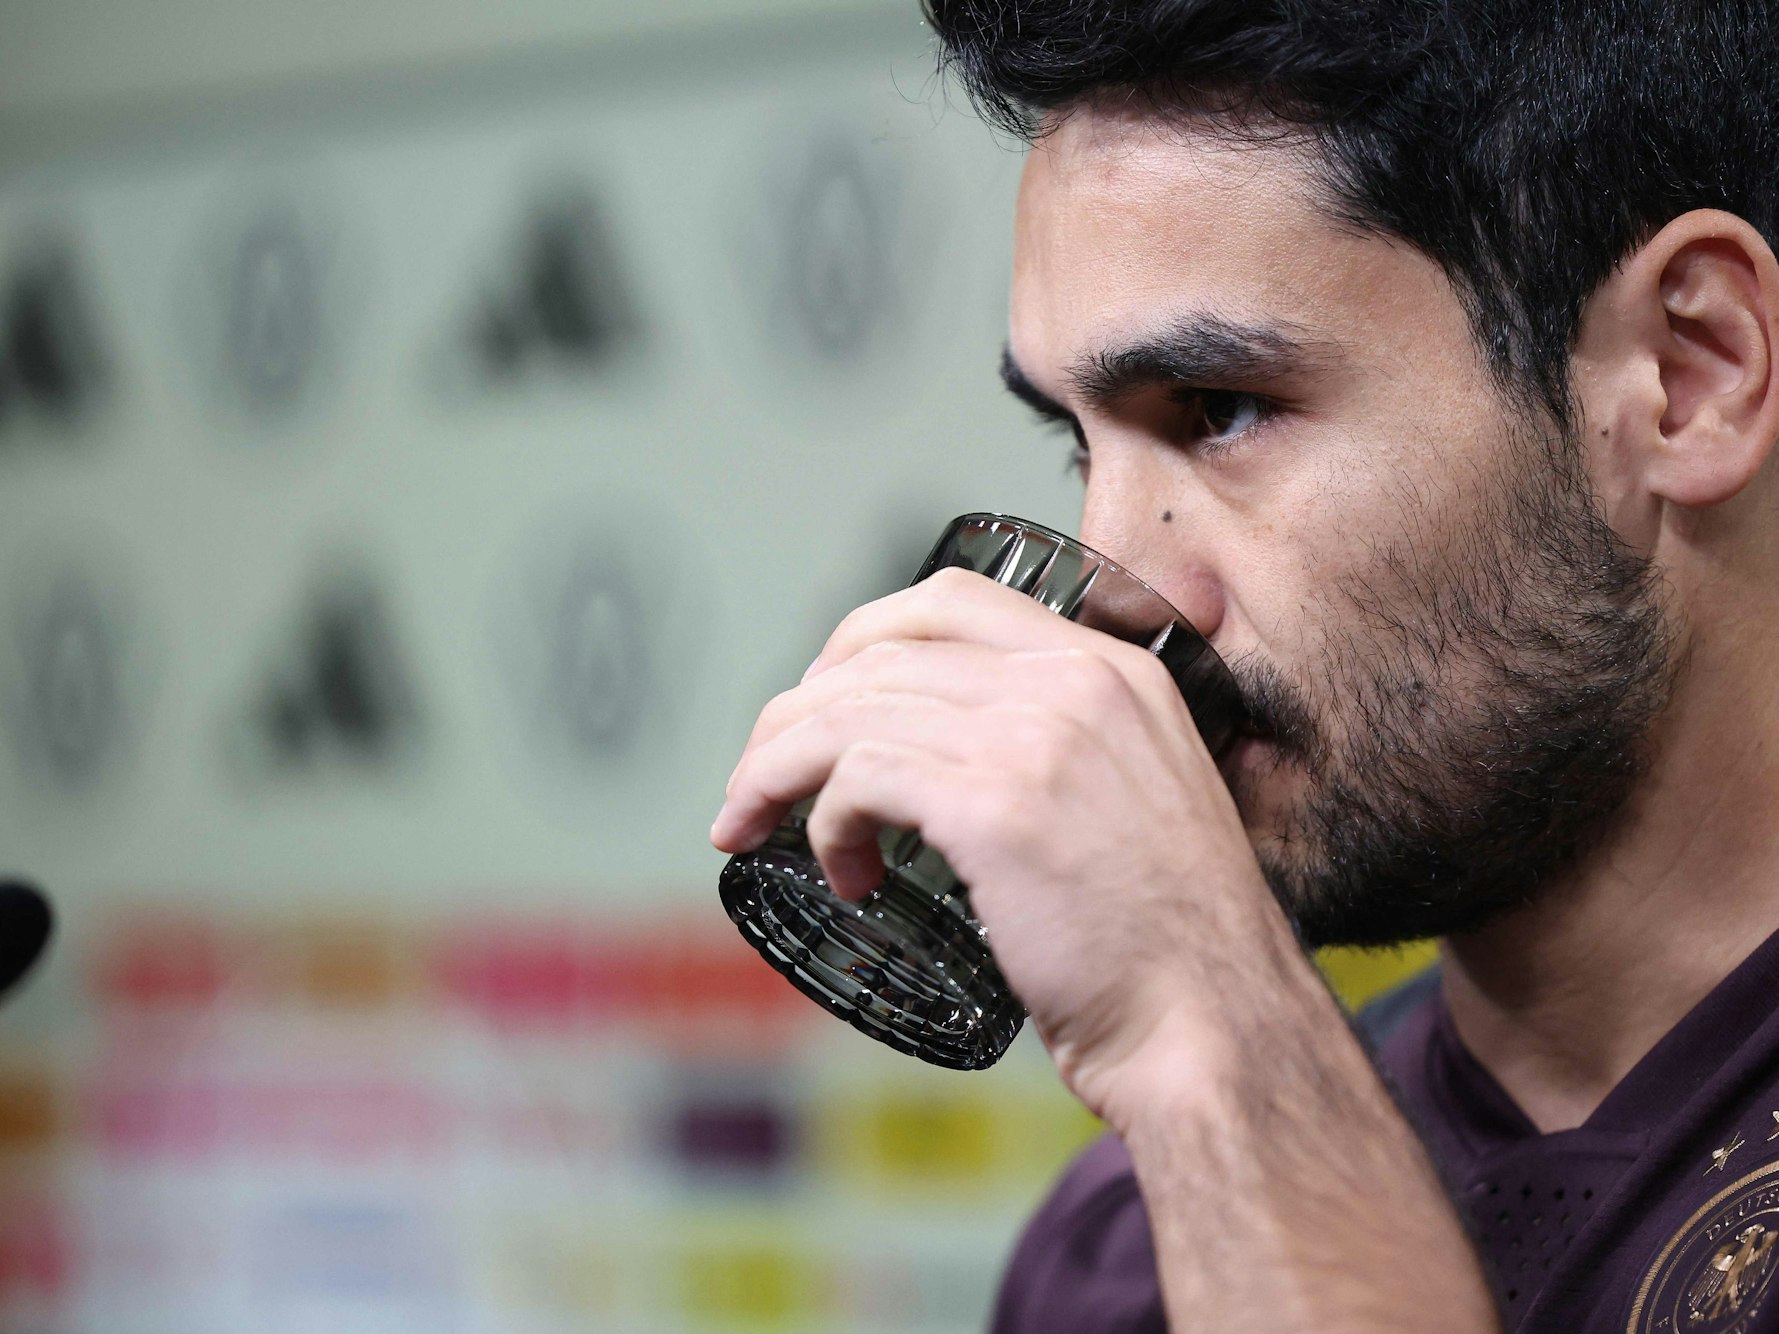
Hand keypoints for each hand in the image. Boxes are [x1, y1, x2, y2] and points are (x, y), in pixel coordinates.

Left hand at [710, 567, 1297, 1118]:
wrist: (1218, 1026)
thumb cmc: (1167, 945)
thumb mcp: (1137, 800)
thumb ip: (1064, 753)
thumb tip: (949, 766)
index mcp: (1111, 668)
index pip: (950, 599)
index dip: (861, 641)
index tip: (821, 702)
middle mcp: (1073, 681)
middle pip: (882, 646)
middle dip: (797, 706)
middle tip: (762, 774)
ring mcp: (1036, 737)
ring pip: (852, 709)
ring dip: (778, 768)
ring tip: (757, 822)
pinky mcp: (996, 807)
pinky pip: (859, 778)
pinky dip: (825, 823)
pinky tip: (841, 873)